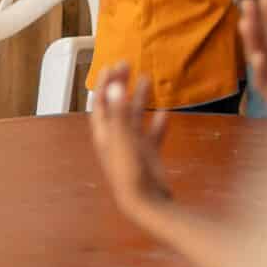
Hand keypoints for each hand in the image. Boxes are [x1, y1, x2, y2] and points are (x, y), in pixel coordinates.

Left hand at [88, 64, 171, 209]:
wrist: (145, 202)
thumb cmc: (129, 171)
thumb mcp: (122, 139)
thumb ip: (119, 112)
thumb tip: (113, 85)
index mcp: (104, 132)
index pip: (100, 101)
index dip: (103, 83)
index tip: (112, 65)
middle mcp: (116, 137)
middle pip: (116, 105)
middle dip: (119, 84)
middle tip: (127, 64)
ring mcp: (132, 145)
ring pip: (135, 116)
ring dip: (138, 98)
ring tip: (146, 78)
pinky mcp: (148, 155)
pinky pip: (152, 134)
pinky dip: (158, 123)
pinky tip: (166, 112)